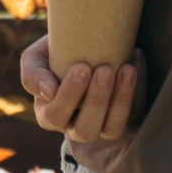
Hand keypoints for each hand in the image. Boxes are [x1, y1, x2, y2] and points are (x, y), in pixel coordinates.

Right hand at [21, 31, 143, 142]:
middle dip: (96, 100)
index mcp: (49, 115)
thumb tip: (49, 91)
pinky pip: (135, 112)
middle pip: (85, 130)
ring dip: (121, 101)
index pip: (55, 116)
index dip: (69, 96)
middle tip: (104, 69)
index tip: (81, 67)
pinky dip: (138, 89)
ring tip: (126, 70)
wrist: (82, 43)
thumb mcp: (35, 58)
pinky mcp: (126, 117)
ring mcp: (103, 125)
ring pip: (112, 128)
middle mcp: (75, 127)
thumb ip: (33, 74)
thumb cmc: (54, 53)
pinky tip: (136, 61)